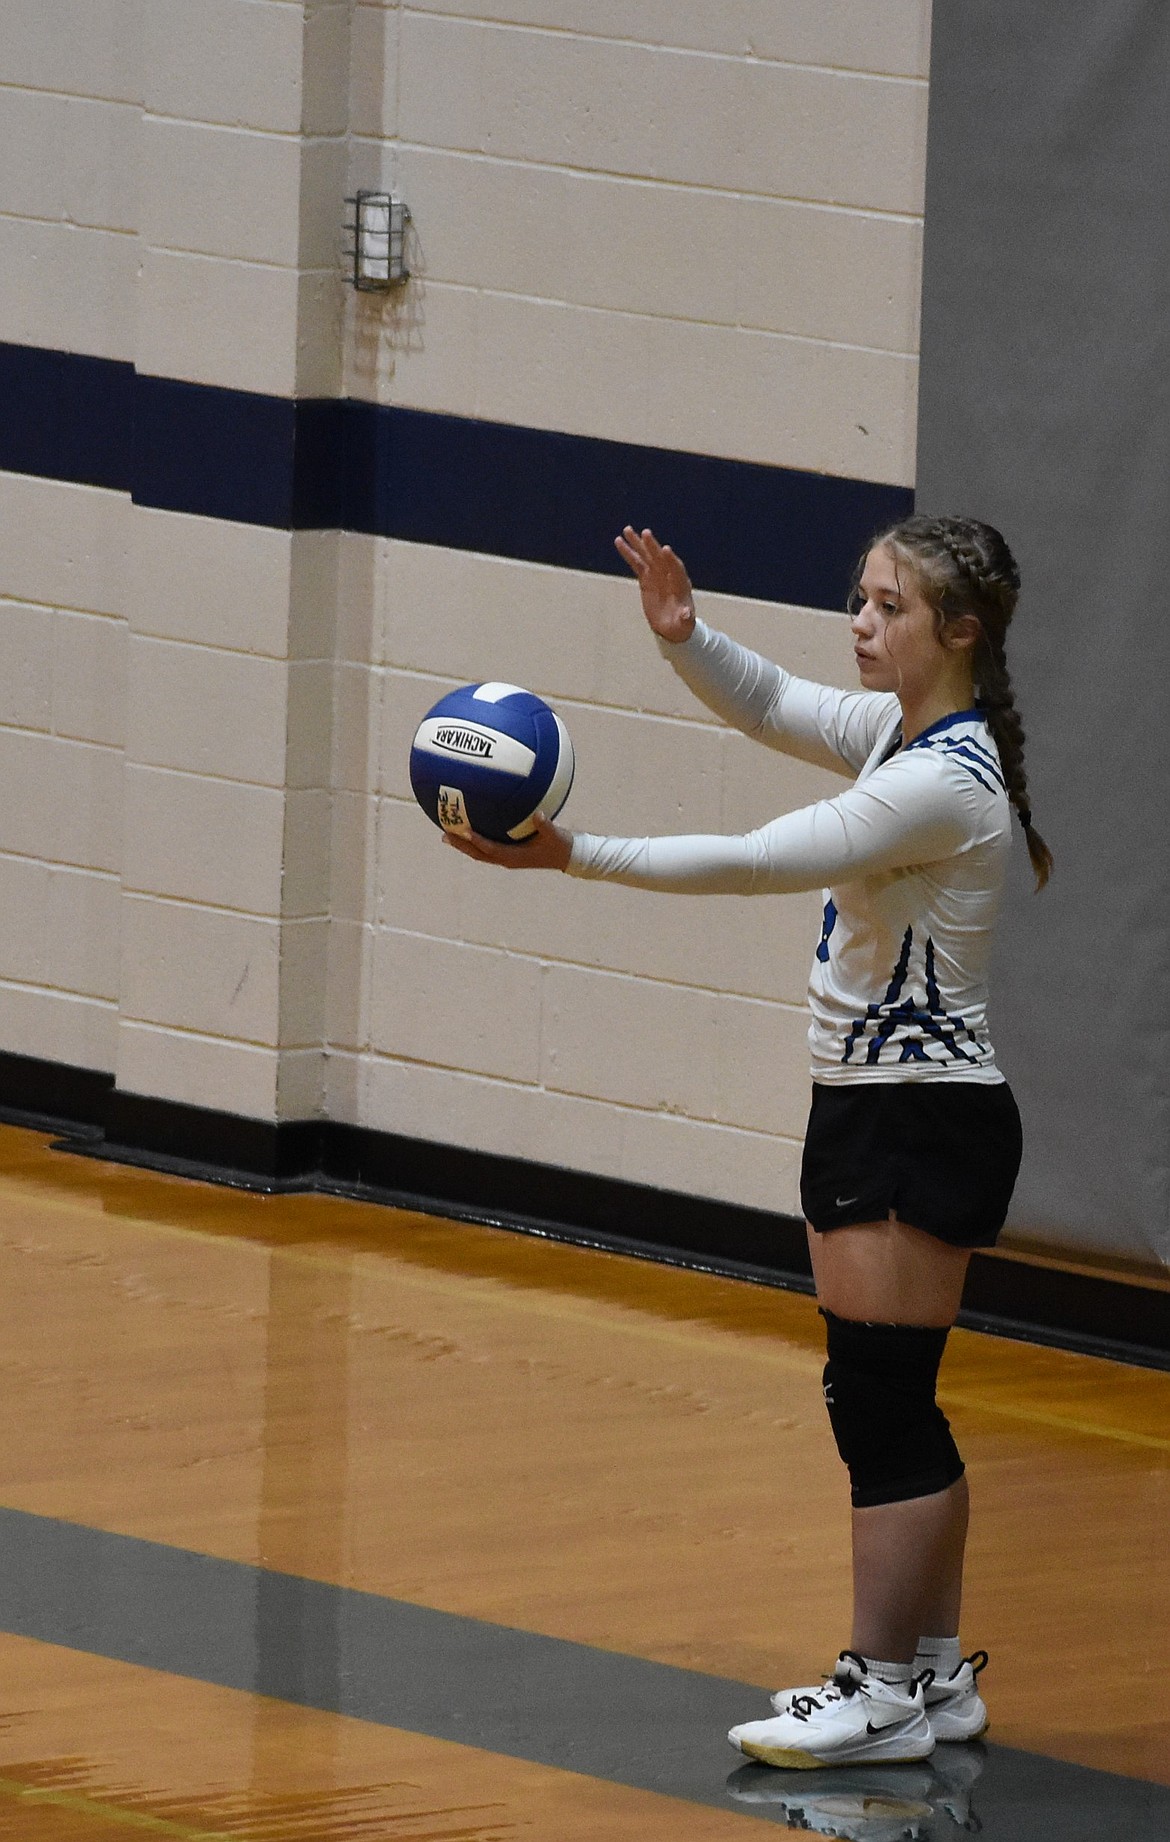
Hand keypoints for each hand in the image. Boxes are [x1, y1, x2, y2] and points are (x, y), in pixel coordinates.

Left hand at [442, 810, 572, 870]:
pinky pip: (488, 848)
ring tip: (448, 835)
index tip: (463, 831)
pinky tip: (469, 829)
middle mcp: (507, 859)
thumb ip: (545, 825)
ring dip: (464, 845)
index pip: (490, 849)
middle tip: (444, 835)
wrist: (567, 856)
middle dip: (461, 845)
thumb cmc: (561, 845)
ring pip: (480, 853)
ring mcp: (507, 858)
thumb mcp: (555, 835)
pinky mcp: (509, 854)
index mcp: (514, 857)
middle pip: (478, 854)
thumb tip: (538, 814)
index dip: (476, 841)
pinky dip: (476, 840)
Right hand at [614, 526, 695, 642]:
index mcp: (681, 584)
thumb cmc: (680, 625)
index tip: (665, 549)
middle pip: (660, 558)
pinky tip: (619, 542)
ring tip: (627, 529)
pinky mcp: (646, 578)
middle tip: (645, 533)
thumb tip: (687, 614)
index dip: (671, 560)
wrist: (672, 627)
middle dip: (652, 546)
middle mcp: (669, 575)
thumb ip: (685, 618)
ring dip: (637, 543)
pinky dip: (629, 553)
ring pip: (646, 556)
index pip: (676, 568)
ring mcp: (657, 574)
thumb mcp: (684, 623)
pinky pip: (636, 563)